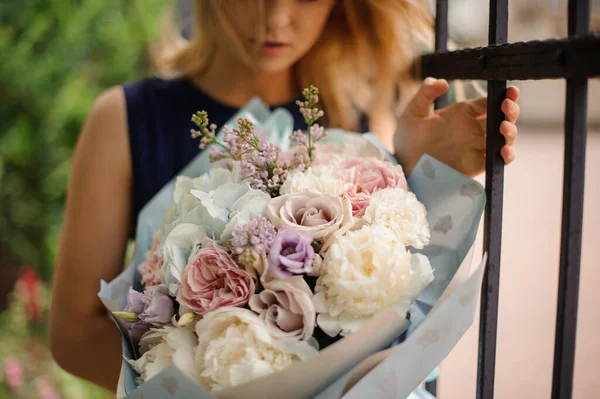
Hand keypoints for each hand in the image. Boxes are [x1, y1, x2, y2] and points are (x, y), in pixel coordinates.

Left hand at [394, 78, 519, 176]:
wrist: (403, 167)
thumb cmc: (407, 140)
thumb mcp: (413, 113)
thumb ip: (425, 94)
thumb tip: (442, 81)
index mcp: (461, 114)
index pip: (488, 102)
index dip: (503, 96)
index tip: (510, 91)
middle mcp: (472, 129)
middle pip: (501, 117)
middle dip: (511, 111)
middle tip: (507, 107)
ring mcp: (475, 147)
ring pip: (503, 137)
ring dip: (510, 131)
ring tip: (503, 127)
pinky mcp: (475, 164)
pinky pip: (497, 160)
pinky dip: (507, 155)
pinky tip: (504, 150)